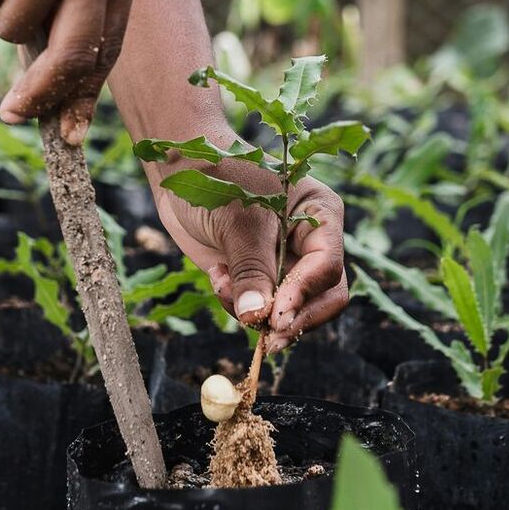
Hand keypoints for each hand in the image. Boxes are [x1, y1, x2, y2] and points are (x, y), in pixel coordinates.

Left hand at [150, 153, 349, 352]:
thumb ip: (251, 270)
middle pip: (324, 297)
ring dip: (256, 311)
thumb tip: (257, 317)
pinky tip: (216, 276)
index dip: (305, 294)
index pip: (328, 266)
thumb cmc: (217, 178)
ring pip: (290, 310)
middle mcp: (310, 242)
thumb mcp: (238, 222)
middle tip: (268, 338)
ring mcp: (285, 262)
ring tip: (221, 282)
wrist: (180, 170)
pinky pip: (260, 310)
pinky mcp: (258, 277)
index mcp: (320, 215)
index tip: (278, 315)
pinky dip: (237, 304)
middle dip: (293, 318)